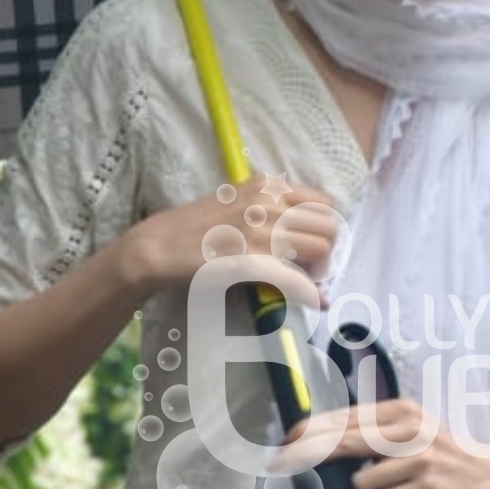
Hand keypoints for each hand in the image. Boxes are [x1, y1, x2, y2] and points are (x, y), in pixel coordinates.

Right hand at [126, 176, 340, 299]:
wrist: (160, 246)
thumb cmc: (197, 227)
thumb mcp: (238, 203)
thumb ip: (271, 211)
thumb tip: (305, 236)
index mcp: (268, 186)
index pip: (325, 203)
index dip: (326, 229)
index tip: (314, 247)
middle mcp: (269, 203)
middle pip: (329, 227)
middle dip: (328, 252)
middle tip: (311, 270)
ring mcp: (261, 232)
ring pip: (321, 250)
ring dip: (320, 272)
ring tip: (303, 282)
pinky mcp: (252, 262)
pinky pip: (298, 280)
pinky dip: (309, 294)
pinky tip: (311, 303)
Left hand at [275, 398, 489, 488]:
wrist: (489, 480)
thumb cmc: (445, 458)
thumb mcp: (412, 434)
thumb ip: (375, 434)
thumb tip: (324, 444)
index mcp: (400, 411)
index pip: (343, 417)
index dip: (308, 430)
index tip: (282, 444)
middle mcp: (407, 430)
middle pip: (343, 441)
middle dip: (306, 456)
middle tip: (280, 467)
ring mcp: (418, 458)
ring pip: (360, 482)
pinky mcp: (426, 487)